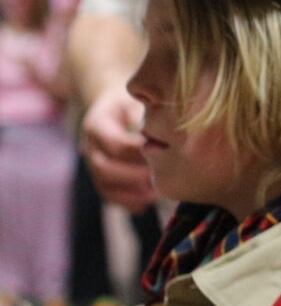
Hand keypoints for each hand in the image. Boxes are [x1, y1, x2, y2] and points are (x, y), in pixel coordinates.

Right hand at [79, 83, 154, 208]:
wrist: (114, 106)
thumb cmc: (131, 102)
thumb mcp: (136, 100)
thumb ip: (146, 114)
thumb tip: (165, 131)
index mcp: (97, 124)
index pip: (117, 144)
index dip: (140, 153)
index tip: (166, 155)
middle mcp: (90, 146)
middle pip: (105, 168)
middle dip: (135, 176)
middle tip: (162, 178)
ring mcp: (92, 163)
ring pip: (104, 185)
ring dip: (130, 193)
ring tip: (156, 195)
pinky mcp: (99, 176)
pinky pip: (107, 194)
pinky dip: (125, 202)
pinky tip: (145, 205)